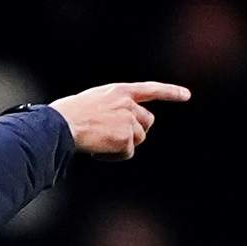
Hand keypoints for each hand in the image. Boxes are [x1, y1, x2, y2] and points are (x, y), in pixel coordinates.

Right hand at [48, 82, 189, 158]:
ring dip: (122, 145)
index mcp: (118, 91)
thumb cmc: (66, 116)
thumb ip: (111, 108)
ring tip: (99, 144)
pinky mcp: (126, 137)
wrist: (60, 126)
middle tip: (113, 139)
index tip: (186, 95)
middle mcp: (128, 103)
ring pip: (137, 139)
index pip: (150, 89)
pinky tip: (98, 151)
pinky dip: (114, 156)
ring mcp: (128, 120)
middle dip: (135, 132)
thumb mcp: (91, 102)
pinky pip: (127, 153)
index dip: (170, 92)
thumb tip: (120, 128)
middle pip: (146, 122)